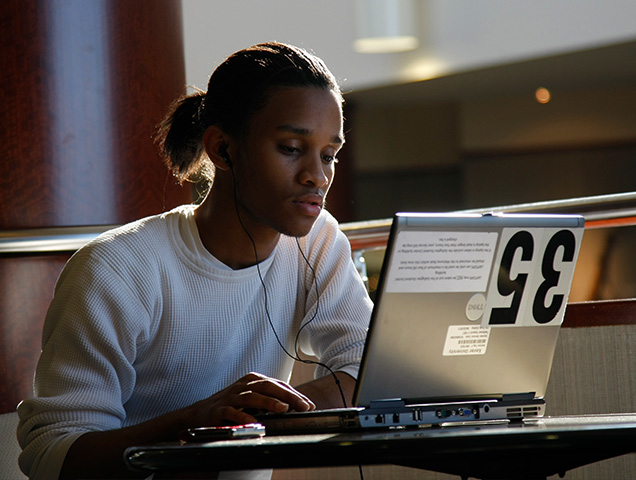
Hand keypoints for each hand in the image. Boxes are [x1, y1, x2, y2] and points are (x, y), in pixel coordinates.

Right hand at [186, 372, 315, 426]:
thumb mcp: (252, 398)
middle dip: (288, 396)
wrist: (201, 412)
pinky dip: (244, 416)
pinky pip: (232, 412)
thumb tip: (295, 406)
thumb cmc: (232, 404)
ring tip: (283, 409)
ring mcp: (231, 396)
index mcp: (253, 380)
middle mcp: (244, 385)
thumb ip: (270, 399)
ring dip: (269, 403)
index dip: (294, 394)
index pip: (278, 385)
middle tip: (302, 406)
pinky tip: (254, 421)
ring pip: (253, 397)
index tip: (308, 405)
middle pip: (268, 387)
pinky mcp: (220, 409)